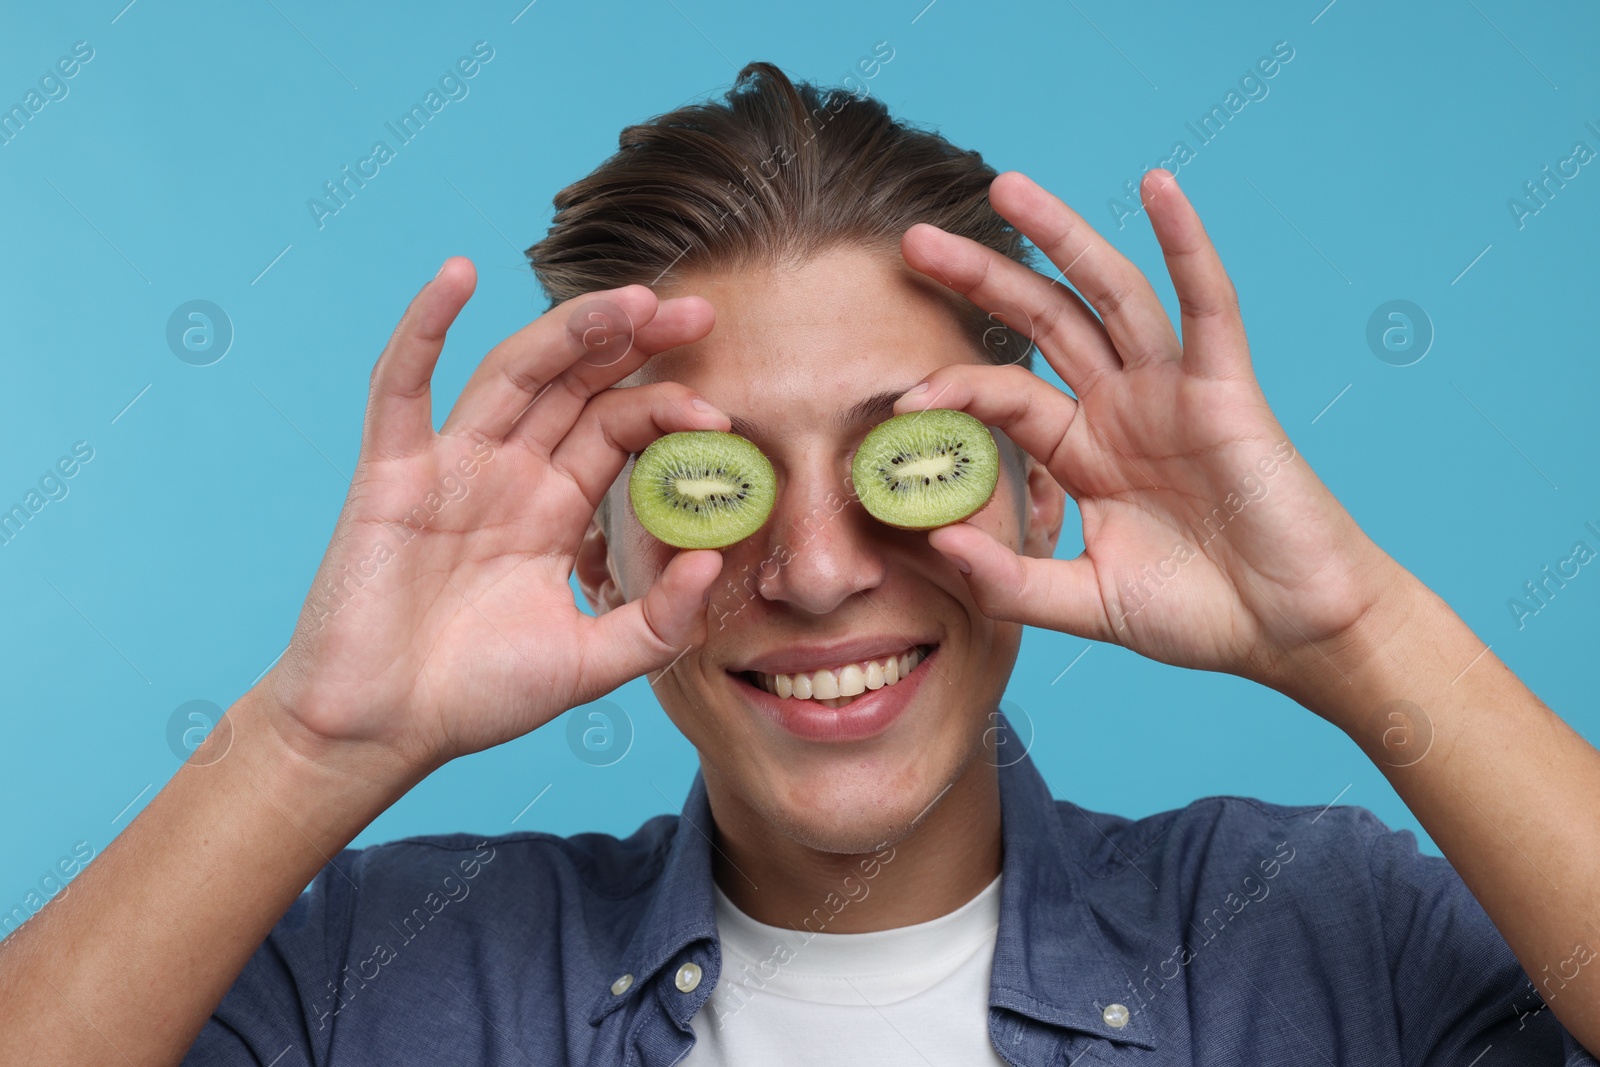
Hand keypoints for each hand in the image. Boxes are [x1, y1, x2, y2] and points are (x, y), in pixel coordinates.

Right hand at [262, 258, 729, 775]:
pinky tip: (455, 275)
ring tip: (628, 300)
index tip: (721, 411)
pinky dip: (423, 329)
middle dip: (634, 342)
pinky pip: (402, 388)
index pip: (617, 430)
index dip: (665, 409)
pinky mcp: (391, 474)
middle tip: (697, 308)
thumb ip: (656, 621)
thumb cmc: (476, 696)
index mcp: (552, 508)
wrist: (380, 732)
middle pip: (577, 383)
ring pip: (513, 374)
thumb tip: (716, 561)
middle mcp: (506, 474)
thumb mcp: (590, 663)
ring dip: (566, 330)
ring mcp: (448, 466)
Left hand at [894, 170, 1402, 687]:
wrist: (1292, 633)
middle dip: (982, 278)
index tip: (899, 399)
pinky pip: (1208, 305)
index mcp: (1084, 452)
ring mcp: (1173, 392)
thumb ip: (1012, 581)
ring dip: (1062, 237)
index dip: (953, 389)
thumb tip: (938, 546)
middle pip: (1042, 323)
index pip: (1005, 396)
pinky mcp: (1227, 390)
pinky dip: (1186, 244)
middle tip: (914, 241)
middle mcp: (1122, 409)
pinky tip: (1158, 186)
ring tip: (1006, 189)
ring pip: (1110, 295)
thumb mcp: (1088, 603)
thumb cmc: (1199, 615)